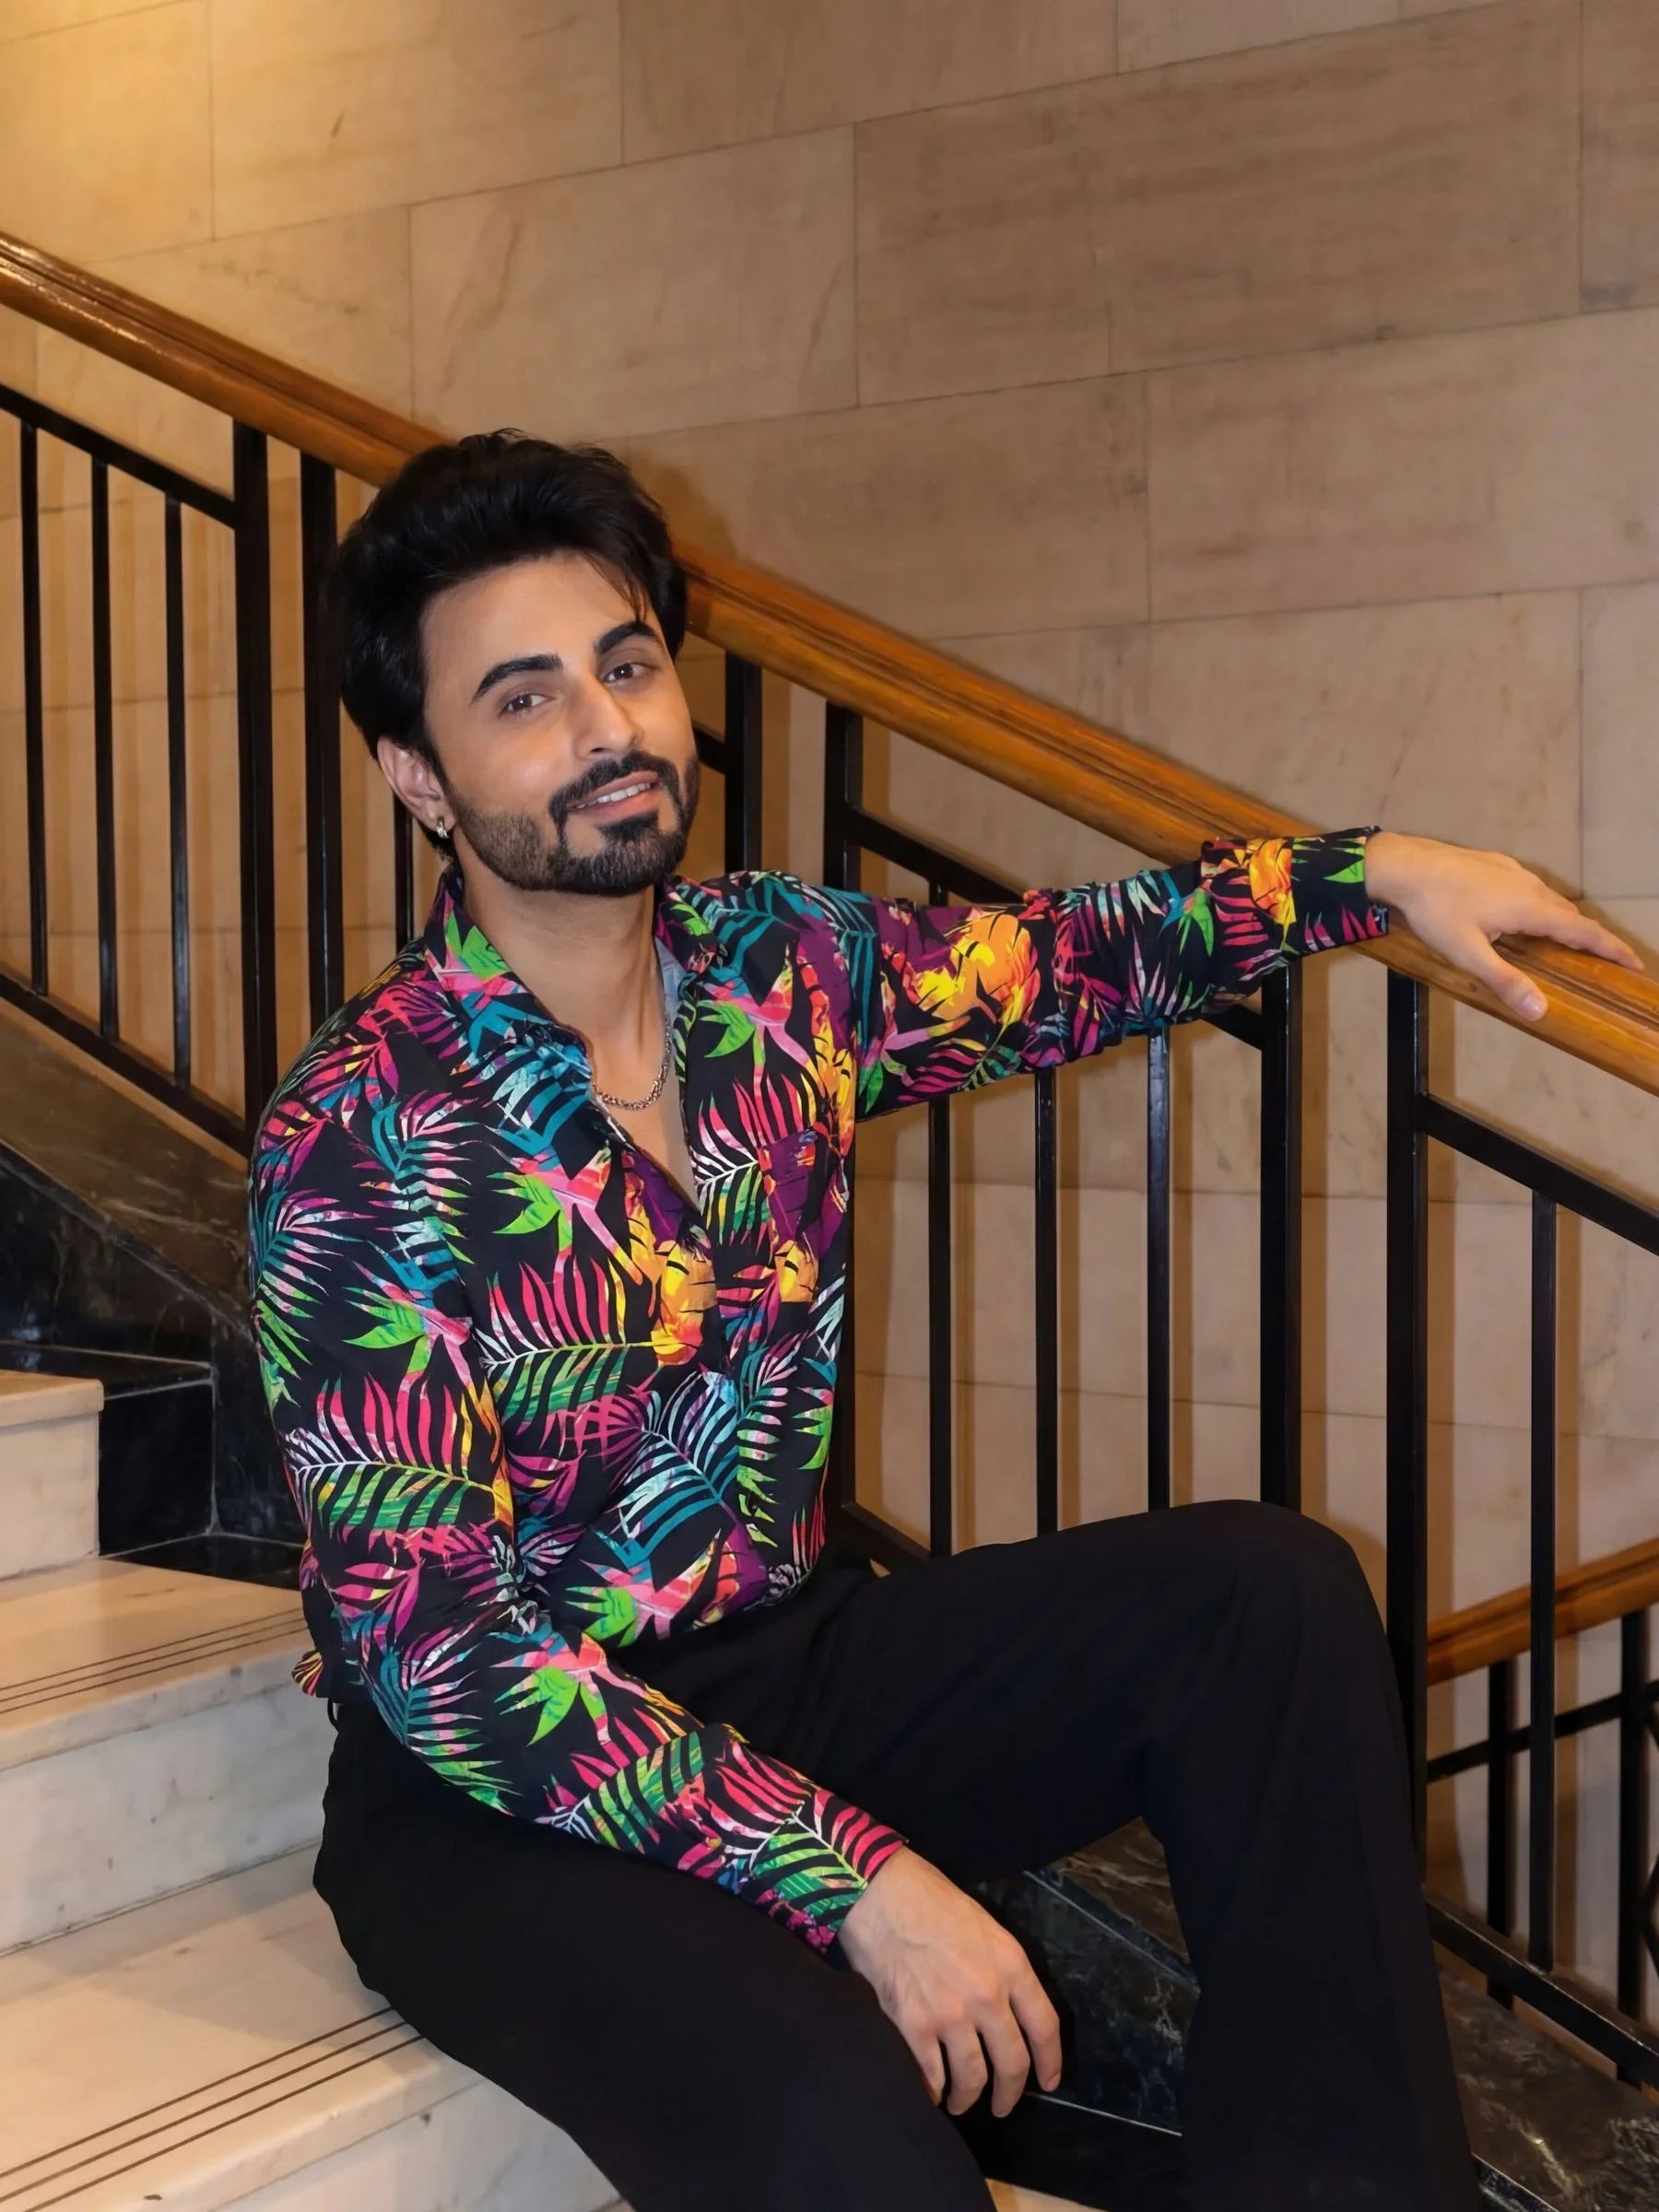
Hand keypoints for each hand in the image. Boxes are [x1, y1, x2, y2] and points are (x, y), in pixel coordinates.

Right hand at [837, 1847, 1061, 2116]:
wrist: (879, 1893)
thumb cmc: (930, 1899)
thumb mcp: (984, 1927)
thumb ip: (1001, 1969)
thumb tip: (1005, 2010)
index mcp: (1010, 1964)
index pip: (1044, 2026)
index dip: (1050, 2061)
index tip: (1048, 2081)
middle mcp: (987, 1994)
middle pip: (1012, 2062)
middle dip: (1010, 2094)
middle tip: (1003, 2107)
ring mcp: (950, 2013)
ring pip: (972, 2077)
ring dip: (968, 2098)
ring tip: (961, 2103)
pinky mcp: (913, 2025)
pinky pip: (931, 2076)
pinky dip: (933, 2091)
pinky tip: (931, 2093)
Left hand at [1362, 831, 1642, 1021]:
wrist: (1404, 864)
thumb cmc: (1435, 910)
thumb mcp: (1468, 953)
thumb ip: (1505, 980)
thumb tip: (1541, 1011)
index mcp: (1531, 908)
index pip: (1583, 931)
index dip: (1611, 948)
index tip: (1634, 962)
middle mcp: (1529, 885)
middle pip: (1570, 914)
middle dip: (1590, 937)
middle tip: (1604, 959)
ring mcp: (1512, 871)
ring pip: (1549, 898)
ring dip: (1563, 920)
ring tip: (1568, 941)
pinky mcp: (1495, 864)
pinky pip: (1529, 888)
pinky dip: (1540, 906)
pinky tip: (1523, 915)